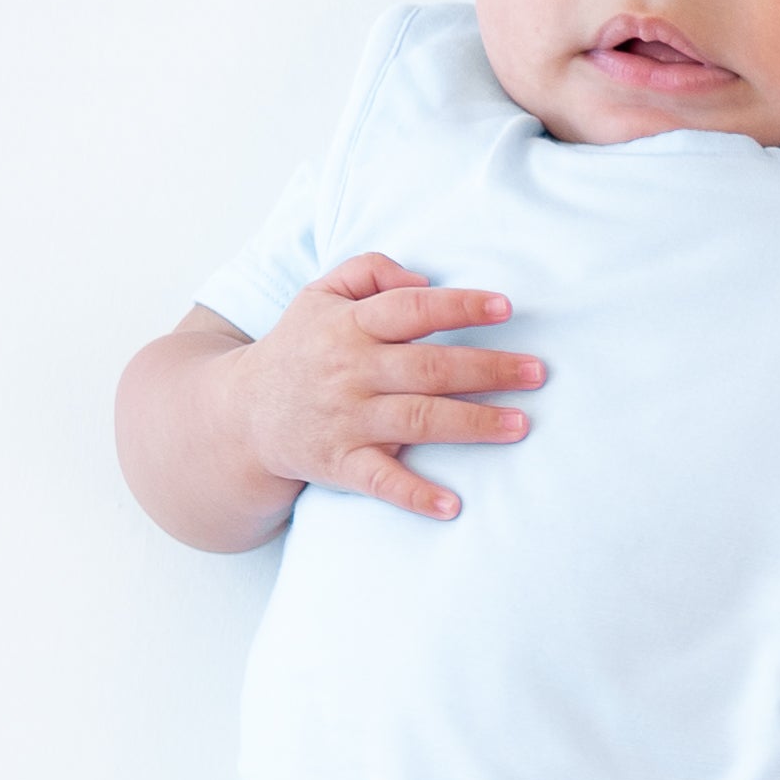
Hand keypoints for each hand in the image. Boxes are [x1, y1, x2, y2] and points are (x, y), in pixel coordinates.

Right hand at [230, 255, 542, 520]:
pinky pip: (382, 481)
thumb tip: (423, 278)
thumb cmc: (301, 347)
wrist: (241, 413)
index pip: (410, 309)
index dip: (458, 306)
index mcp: (348, 326)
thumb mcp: (319, 294)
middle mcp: (350, 371)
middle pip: (428, 368)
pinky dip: (416, 495)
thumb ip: (369, 272)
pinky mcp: (341, 463)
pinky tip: (453, 507)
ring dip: (472, 424)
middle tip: (538, 371)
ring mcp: (347, 420)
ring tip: (521, 424)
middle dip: (487, 369)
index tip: (506, 307)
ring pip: (418, 420)